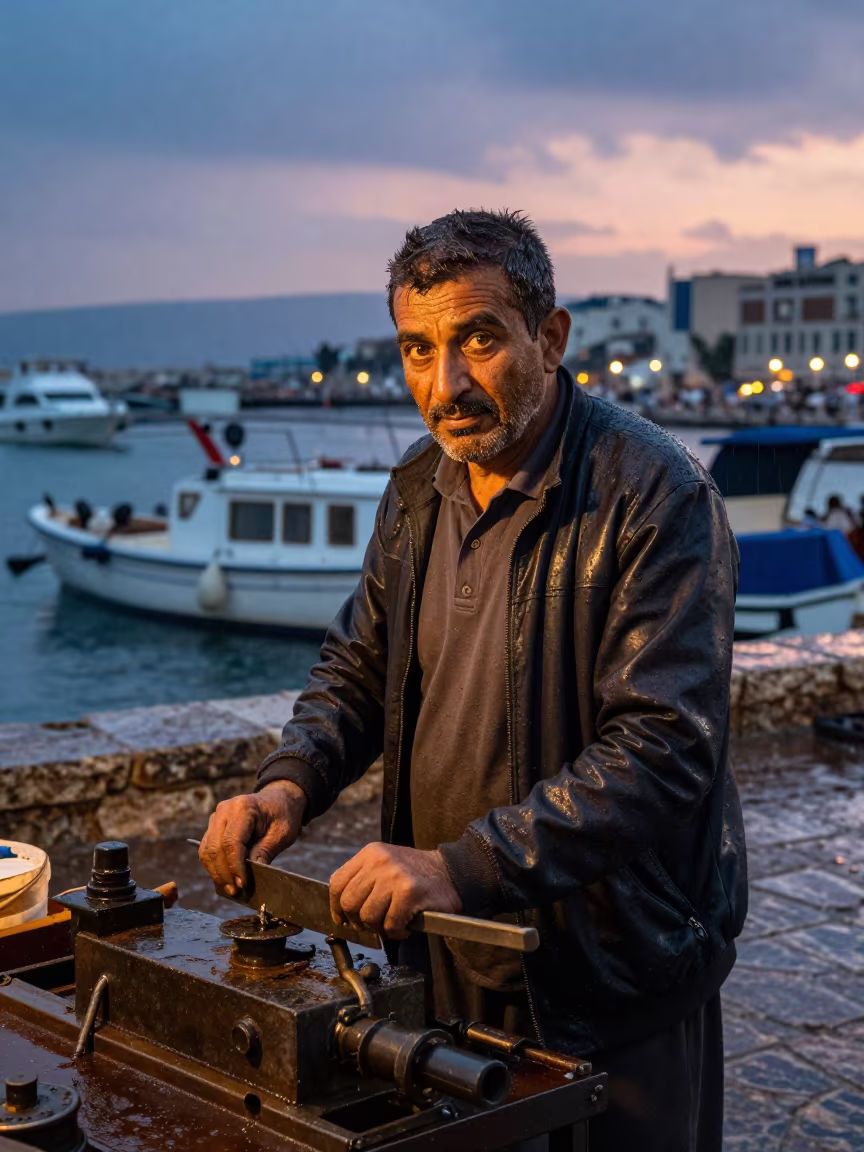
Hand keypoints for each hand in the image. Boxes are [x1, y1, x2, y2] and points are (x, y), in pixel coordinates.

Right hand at [198, 780, 306, 896]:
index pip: (231, 842)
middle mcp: (225, 810)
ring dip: (216, 872)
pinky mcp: (214, 826)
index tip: (242, 884)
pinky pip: (207, 849)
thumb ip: (264, 852)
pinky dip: (214, 866)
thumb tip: (249, 876)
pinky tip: (225, 878)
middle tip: (235, 892)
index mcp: (243, 808)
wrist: (279, 799)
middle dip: (224, 873)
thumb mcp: (282, 834)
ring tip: (230, 889)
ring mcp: (216, 817)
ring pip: (206, 850)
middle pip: (215, 848)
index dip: (234, 866)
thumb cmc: (283, 815)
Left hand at [329, 843, 460, 937]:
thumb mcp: (385, 864)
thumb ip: (363, 879)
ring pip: (368, 916)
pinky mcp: (410, 892)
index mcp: (370, 853)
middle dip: (360, 920)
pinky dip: (397, 932)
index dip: (336, 907)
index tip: (343, 919)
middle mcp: (379, 861)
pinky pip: (390, 924)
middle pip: (349, 903)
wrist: (452, 871)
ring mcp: (394, 876)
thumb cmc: (416, 875)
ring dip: (380, 928)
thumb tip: (341, 909)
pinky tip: (406, 925)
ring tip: (393, 923)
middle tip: (375, 923)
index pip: (337, 883)